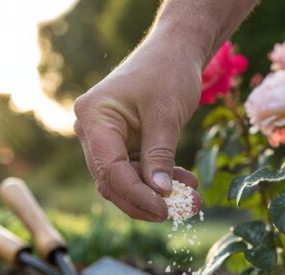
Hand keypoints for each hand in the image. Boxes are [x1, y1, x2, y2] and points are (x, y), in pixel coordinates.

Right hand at [73, 32, 201, 220]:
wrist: (174, 51)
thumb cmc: (167, 72)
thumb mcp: (166, 114)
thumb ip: (160, 155)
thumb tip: (160, 194)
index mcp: (94, 117)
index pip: (110, 168)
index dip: (136, 194)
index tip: (164, 210)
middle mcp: (93, 131)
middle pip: (112, 181)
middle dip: (146, 200)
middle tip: (179, 212)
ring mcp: (106, 140)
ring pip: (126, 181)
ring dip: (157, 194)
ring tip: (192, 199)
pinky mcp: (124, 145)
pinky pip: (138, 172)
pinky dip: (161, 181)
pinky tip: (187, 185)